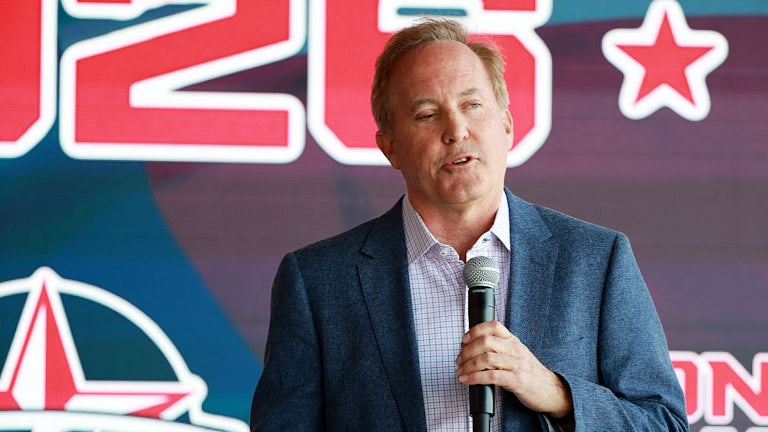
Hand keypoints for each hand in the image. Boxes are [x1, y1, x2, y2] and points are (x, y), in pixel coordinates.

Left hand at [454, 321, 572, 418]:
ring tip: (461, 371)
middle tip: (459, 360)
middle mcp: (515, 350)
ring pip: (486, 358)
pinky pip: (492, 376)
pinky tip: (468, 380)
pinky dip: (475, 378)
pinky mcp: (517, 381)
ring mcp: (517, 365)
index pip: (493, 326)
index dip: (475, 330)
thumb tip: (474, 349)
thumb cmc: (531, 374)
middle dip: (467, 351)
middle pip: (485, 341)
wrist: (552, 391)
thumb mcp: (516, 355)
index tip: (464, 340)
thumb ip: (500, 349)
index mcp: (513, 341)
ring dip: (468, 365)